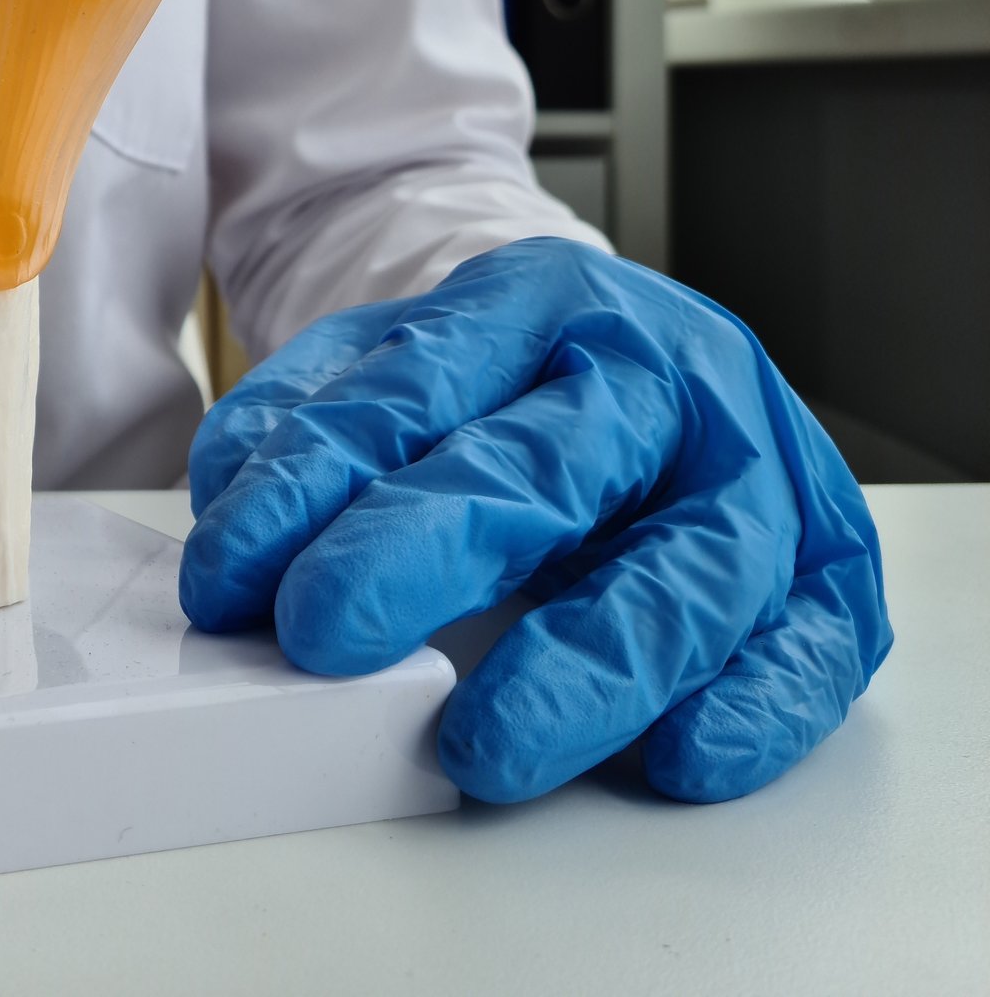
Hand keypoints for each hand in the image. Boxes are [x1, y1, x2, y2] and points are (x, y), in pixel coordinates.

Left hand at [181, 238, 890, 803]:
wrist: (652, 344)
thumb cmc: (513, 375)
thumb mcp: (400, 356)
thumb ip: (309, 416)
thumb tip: (231, 506)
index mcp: (536, 306)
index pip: (413, 393)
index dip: (314, 486)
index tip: (233, 573)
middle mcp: (655, 378)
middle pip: (540, 470)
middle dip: (421, 553)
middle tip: (322, 633)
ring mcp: (754, 468)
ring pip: (684, 570)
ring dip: (581, 667)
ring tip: (482, 745)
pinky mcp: (831, 561)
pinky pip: (811, 643)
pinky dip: (754, 705)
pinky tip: (678, 756)